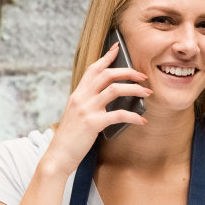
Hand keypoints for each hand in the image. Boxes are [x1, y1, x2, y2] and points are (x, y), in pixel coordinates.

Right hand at [43, 41, 150, 173]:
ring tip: (147, 93)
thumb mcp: (76, 115)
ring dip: (134, 89)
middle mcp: (81, 97)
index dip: (106, 57)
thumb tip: (108, 98)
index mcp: (77, 94)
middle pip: (107, 74)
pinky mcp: (93, 123)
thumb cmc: (70, 138)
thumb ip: (88, 103)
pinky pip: (118, 115)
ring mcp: (87, 109)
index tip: (118, 48)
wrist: (58, 156)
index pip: (93, 69)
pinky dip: (133, 116)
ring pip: (115, 89)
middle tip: (142, 76)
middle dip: (128, 72)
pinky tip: (141, 120)